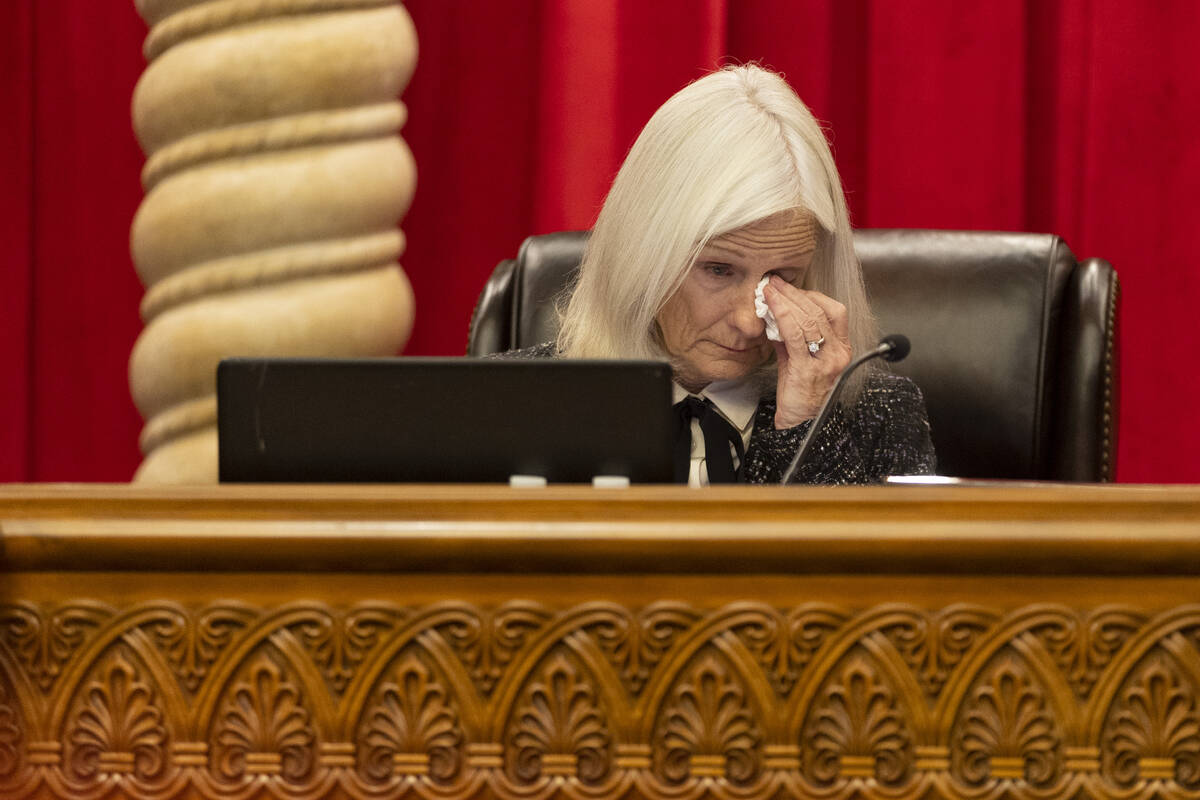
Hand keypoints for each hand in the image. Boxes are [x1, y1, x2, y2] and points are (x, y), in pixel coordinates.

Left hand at [763, 275, 851, 427]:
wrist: (800, 422)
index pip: (834, 311)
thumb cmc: (800, 391)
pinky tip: (771, 306)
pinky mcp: (807, 369)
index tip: (790, 287)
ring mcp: (825, 362)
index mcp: (841, 348)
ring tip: (769, 290)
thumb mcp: (798, 357)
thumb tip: (775, 312)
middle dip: (795, 293)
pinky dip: (782, 316)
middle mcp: (837, 353)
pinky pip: (795, 336)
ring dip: (787, 301)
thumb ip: (791, 335)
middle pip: (819, 312)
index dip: (812, 295)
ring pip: (809, 320)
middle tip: (775, 281)